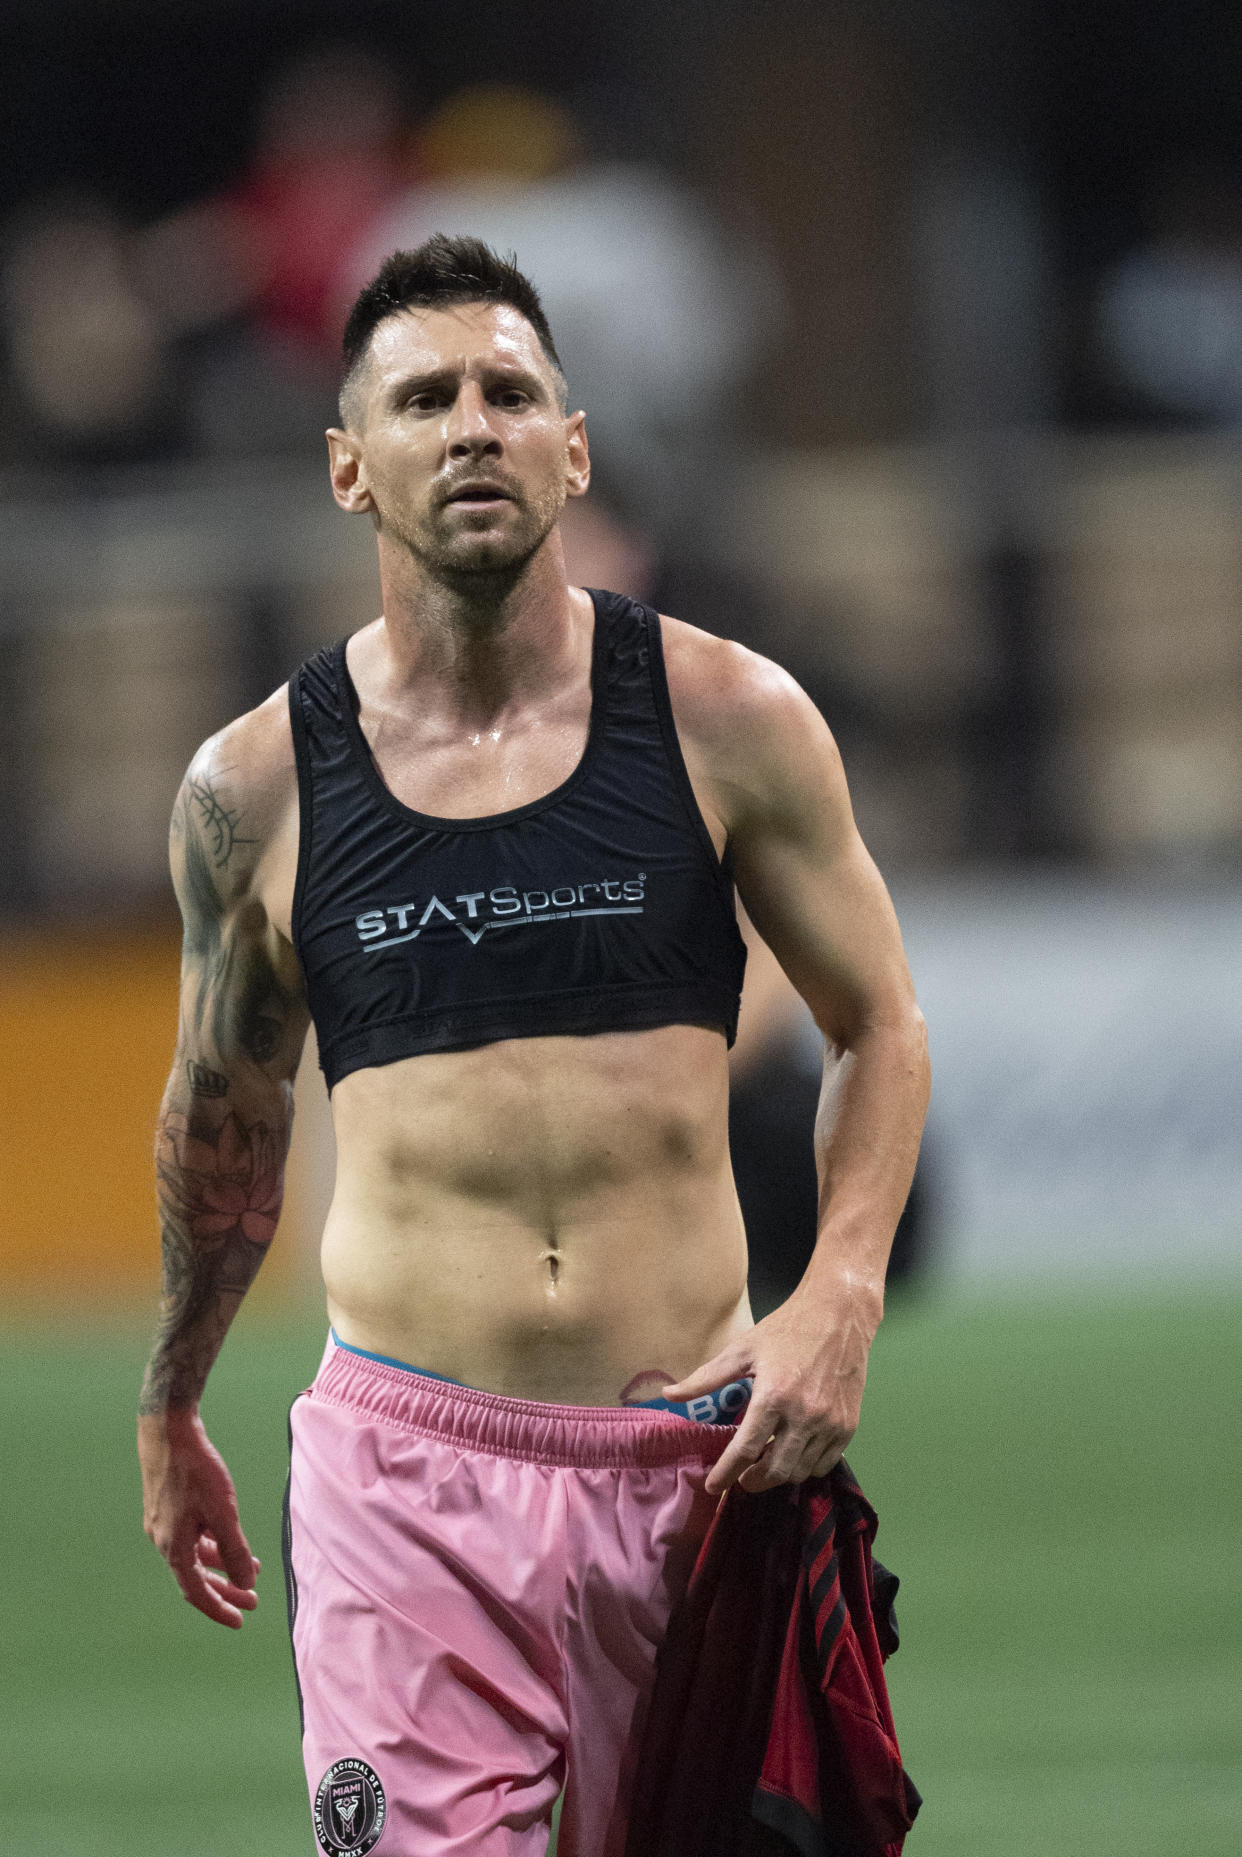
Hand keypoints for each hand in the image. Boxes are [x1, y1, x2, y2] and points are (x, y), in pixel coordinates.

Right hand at [138, 1411, 260, 1627]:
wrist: (168, 1431)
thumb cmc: (196, 1470)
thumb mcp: (223, 1512)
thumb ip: (235, 1550)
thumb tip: (246, 1583)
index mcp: (173, 1548)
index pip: (196, 1592)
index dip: (219, 1608)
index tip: (240, 1621)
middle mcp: (163, 1541)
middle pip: (196, 1578)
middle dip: (225, 1590)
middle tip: (252, 1601)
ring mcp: (163, 1525)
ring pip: (195, 1557)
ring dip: (221, 1566)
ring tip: (250, 1571)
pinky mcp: (167, 1508)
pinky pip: (191, 1539)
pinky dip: (212, 1545)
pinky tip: (228, 1540)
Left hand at [662, 1278, 878, 1497]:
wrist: (839, 1314)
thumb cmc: (786, 1329)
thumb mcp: (742, 1349)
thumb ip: (706, 1378)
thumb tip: (669, 1395)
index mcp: (773, 1396)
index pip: (745, 1450)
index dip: (726, 1474)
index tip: (712, 1487)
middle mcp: (804, 1415)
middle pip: (775, 1471)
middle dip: (752, 1482)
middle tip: (741, 1477)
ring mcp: (830, 1424)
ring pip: (800, 1472)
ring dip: (778, 1475)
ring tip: (765, 1464)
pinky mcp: (848, 1426)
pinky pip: (825, 1464)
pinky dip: (806, 1468)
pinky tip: (793, 1455)